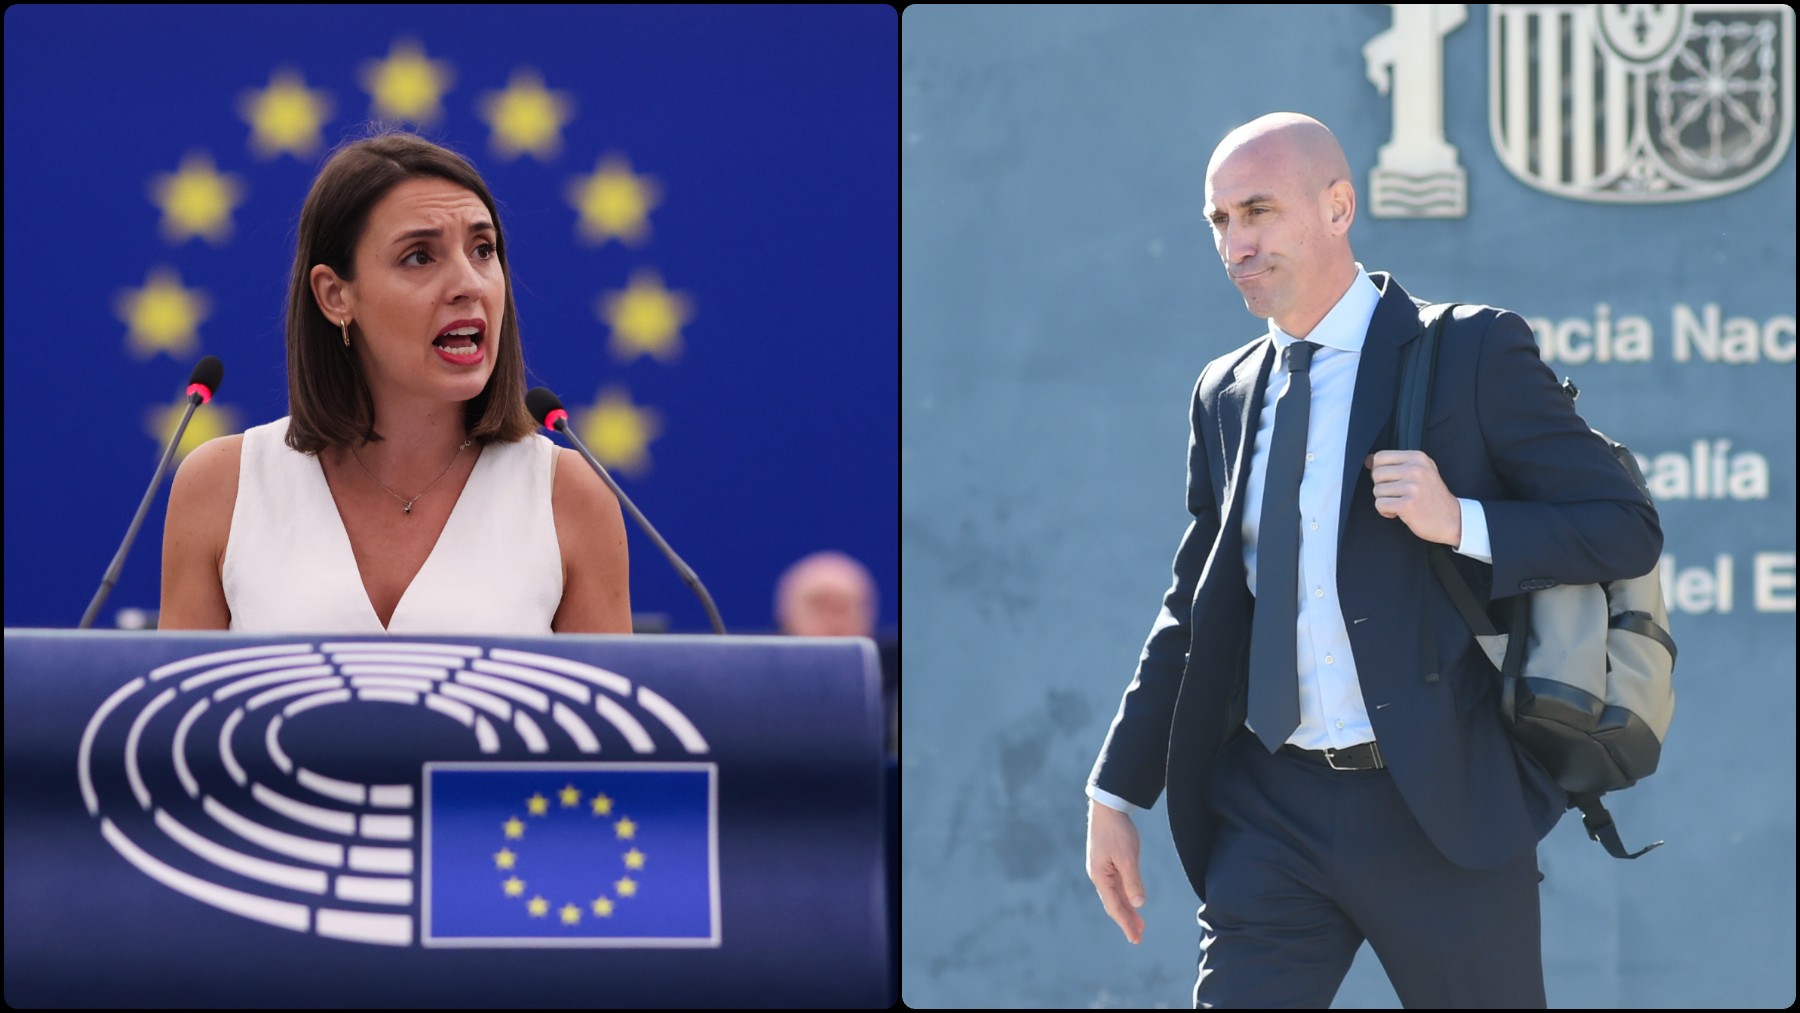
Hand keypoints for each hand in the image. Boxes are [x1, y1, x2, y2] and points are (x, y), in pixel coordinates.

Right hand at [1086, 799, 1145, 943]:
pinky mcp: (1107, 863)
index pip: (1115, 906)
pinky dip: (1126, 896)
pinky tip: (1132, 902)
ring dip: (1127, 910)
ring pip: (1115, 896)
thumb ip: (1132, 881)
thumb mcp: (1127, 857)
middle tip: (1138, 937)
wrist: (1108, 807)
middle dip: (1126, 921)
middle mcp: (1099, 876)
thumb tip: (1138, 904)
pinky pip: (1117, 886)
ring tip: (1139, 925)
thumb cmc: (1116, 831)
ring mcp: (1102, 870)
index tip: (1135, 938)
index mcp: (1100, 877)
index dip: (1126, 923)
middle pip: (1114, 904)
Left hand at [1365, 450, 1462, 545]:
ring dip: (1385, 500)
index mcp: (1418, 458)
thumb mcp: (1420, 472)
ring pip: (1377, 491)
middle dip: (1382, 487)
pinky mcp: (1408, 504)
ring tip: (1402, 503)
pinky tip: (1400, 512)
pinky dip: (1386, 512)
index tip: (1391, 481)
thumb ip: (1395, 464)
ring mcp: (1413, 487)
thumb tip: (1367, 459)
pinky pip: (1380, 505)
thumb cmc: (1433, 497)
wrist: (1453, 520)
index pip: (1380, 456)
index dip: (1380, 470)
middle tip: (1397, 494)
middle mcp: (1416, 469)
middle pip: (1376, 474)